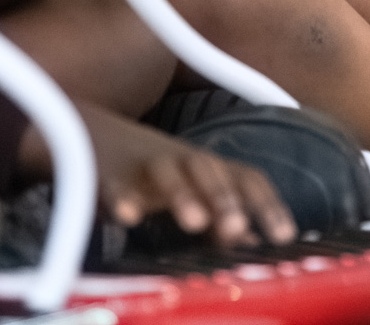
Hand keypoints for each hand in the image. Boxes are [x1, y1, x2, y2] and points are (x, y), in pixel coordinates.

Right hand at [86, 106, 297, 245]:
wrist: (85, 129)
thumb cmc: (147, 171)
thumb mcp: (188, 189)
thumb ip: (220, 213)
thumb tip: (255, 239)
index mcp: (205, 167)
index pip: (245, 178)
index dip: (267, 204)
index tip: (285, 236)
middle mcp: (179, 159)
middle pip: (208, 169)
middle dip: (224, 198)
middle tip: (237, 227)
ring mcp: (142, 163)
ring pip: (166, 171)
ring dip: (182, 195)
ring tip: (194, 222)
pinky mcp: (107, 173)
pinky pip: (115, 184)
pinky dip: (123, 198)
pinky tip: (130, 217)